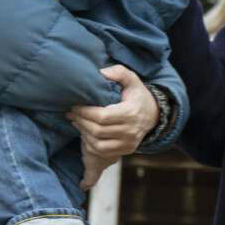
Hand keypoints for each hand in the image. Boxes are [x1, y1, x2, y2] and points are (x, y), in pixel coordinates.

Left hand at [67, 65, 157, 186]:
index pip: (102, 116)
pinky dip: (90, 144)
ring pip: (98, 145)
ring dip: (83, 133)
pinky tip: (85, 133)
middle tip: (71, 113)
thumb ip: (119, 72)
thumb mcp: (132, 79)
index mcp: (131, 113)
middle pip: (97, 131)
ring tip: (76, 122)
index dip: (85, 112)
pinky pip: (102, 152)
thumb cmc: (138, 95)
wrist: (153, 114)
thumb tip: (101, 72)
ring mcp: (128, 144)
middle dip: (81, 121)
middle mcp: (130, 131)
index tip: (75, 106)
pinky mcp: (126, 150)